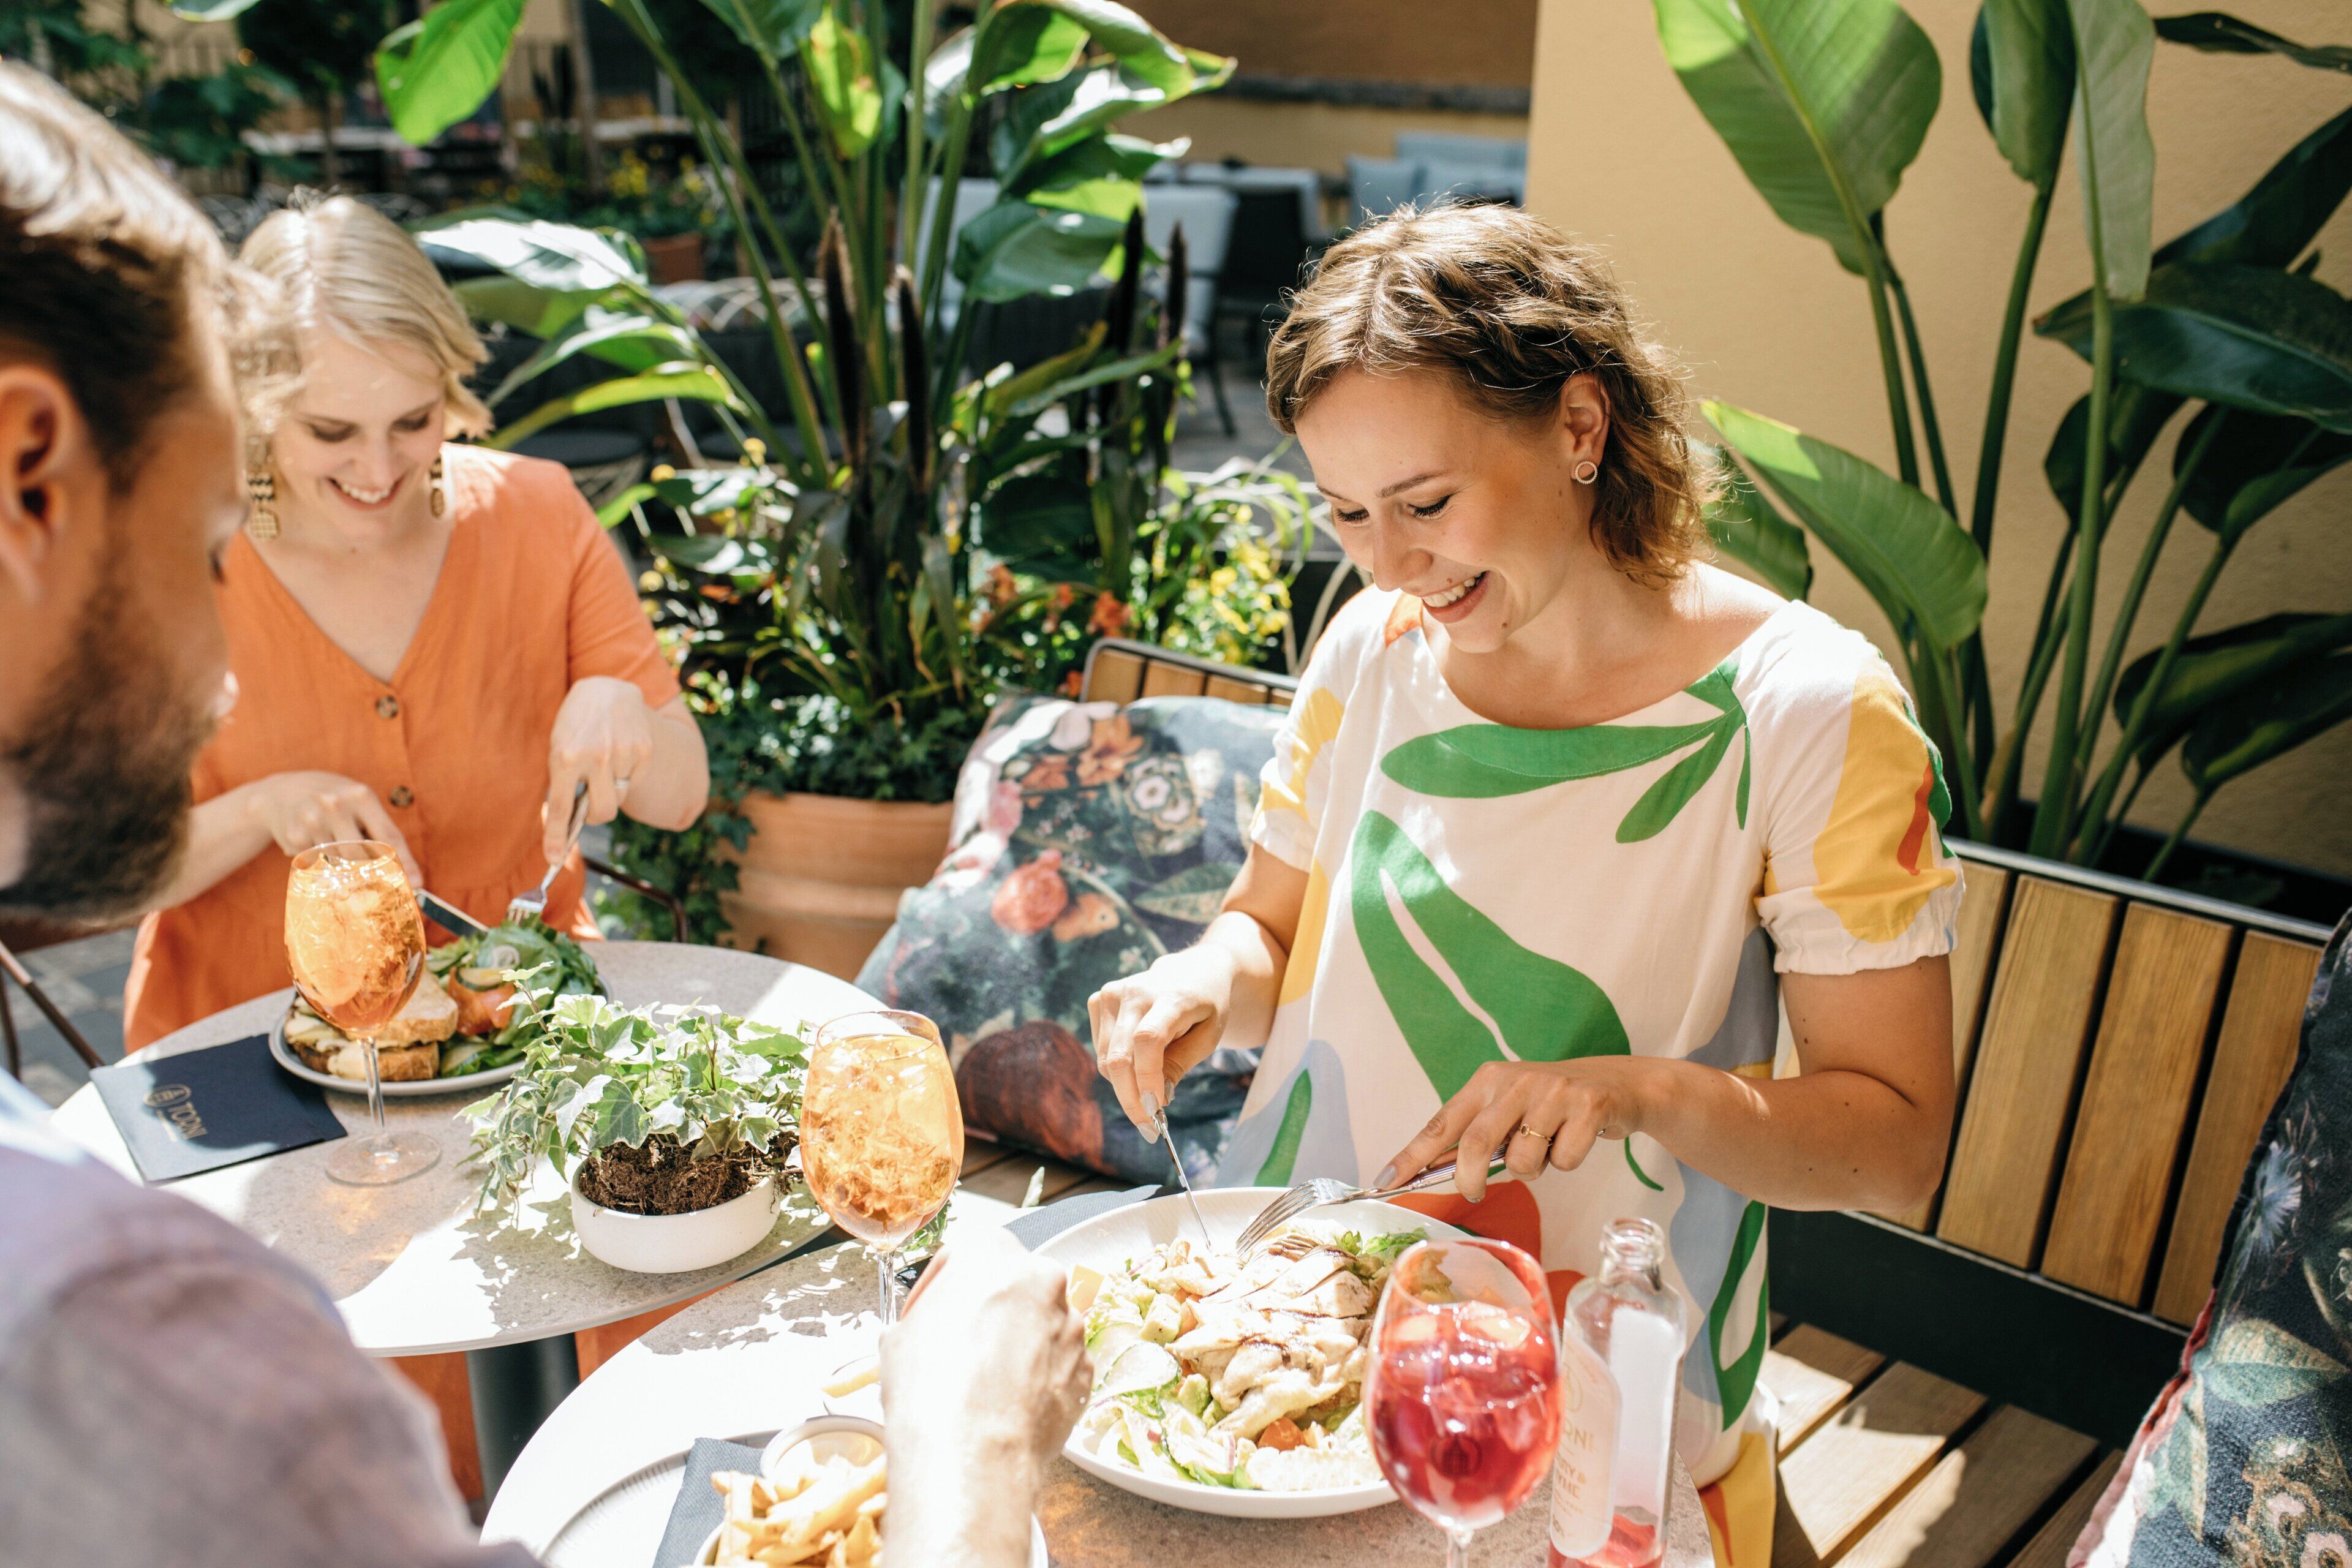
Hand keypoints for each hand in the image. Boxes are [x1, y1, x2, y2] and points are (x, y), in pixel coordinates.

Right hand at [243, 772, 420, 887]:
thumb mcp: (359, 803)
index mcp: (360, 796)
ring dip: (344, 869)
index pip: (388, 836)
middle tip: (379, 888)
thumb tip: (409, 873)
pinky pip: (317, 864)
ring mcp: (312, 821)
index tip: (418, 884)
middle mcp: (335, 806)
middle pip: (363, 856)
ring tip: (338, 853)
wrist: (282, 791)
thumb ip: (381, 831)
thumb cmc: (334, 800)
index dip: (405, 863)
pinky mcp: (294, 837)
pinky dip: (321, 863)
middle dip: (373, 874)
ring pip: (340, 864)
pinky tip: (315, 844)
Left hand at [545, 676, 652, 860]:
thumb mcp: (558, 746)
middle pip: (601, 813)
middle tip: (589, 804)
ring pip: (618, 798)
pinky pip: (633, 781)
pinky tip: (618, 753)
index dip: (555, 837)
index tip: (553, 859)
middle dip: (594, 815)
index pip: (559, 808)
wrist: (606, 689)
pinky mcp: (644, 750)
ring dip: (610, 789)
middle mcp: (594, 757)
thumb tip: (565, 824)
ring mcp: (622, 753)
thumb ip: (560, 781)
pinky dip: (625, 775)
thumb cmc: (574, 724)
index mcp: (564, 757)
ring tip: (604, 762)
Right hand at [881, 1226, 1088, 1567]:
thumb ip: (924, 1317)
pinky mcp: (1085, 1368)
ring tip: (985, 1385)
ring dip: (1017, 1346)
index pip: (966, 1255)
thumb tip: (926, 1332)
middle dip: (988, 1313)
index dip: (942, 1287)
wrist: (972, 1454)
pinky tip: (1010, 1404)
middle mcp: (1041, 1279)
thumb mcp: (900, 1338)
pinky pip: (1059, 1363)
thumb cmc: (932, 1391)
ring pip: (1040, 1325)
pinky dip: (1039, 1378)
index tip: (931, 1311)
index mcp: (991, 1255)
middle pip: (1011, 1287)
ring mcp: (1070, 1325)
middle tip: (961, 1347)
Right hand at [1087, 942, 1237, 1135]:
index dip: (1147, 1080)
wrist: (1193, 971)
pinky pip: (1101, 1050)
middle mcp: (1134, 991)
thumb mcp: (1208, 1036)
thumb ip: (1180, 1063)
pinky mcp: (1098, 999)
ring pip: (1107, 1059)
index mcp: (1170, 996)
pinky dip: (1118, 1067)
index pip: (1148, 1041)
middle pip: (1119, 1056)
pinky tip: (1139, 1062)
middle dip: (1131, 1098)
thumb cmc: (1206, 1007)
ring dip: (1126, 1086)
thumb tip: (1156, 1098)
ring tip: (1152, 1091)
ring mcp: (1111, 993)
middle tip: (1149, 1127)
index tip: (1155, 1113)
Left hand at [1379, 1058, 1651, 1202]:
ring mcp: (1552, 1091)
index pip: (1440, 1123)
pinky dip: (1568, 1162)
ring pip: (1524, 1160)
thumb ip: (1476, 1133)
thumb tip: (1432, 1171)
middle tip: (1474, 1193)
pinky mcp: (1587, 1105)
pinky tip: (1577, 1139)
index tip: (1384, 1182)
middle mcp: (1515, 1080)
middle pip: (1475, 1144)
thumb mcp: (1508, 1107)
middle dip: (1469, 1179)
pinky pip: (1564, 1160)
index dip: (1411, 1156)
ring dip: (1534, 1169)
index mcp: (1487, 1080)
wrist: (1616, 1085)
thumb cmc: (1551, 1105)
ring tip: (1548, 1146)